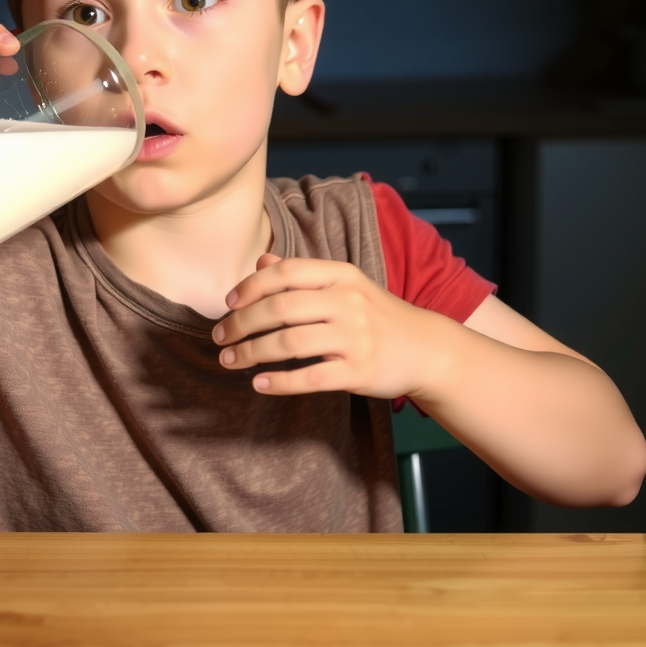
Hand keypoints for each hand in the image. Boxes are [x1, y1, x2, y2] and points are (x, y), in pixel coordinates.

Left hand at [212, 253, 435, 398]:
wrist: (425, 349)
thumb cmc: (376, 314)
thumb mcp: (345, 284)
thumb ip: (302, 274)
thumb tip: (261, 262)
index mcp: (341, 275)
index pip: (286, 273)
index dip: (250, 287)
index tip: (228, 303)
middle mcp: (347, 302)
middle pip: (280, 309)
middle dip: (241, 324)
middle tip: (219, 337)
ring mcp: (355, 338)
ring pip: (289, 344)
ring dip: (251, 353)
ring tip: (230, 361)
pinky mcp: (359, 371)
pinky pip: (310, 378)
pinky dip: (279, 382)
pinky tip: (259, 384)